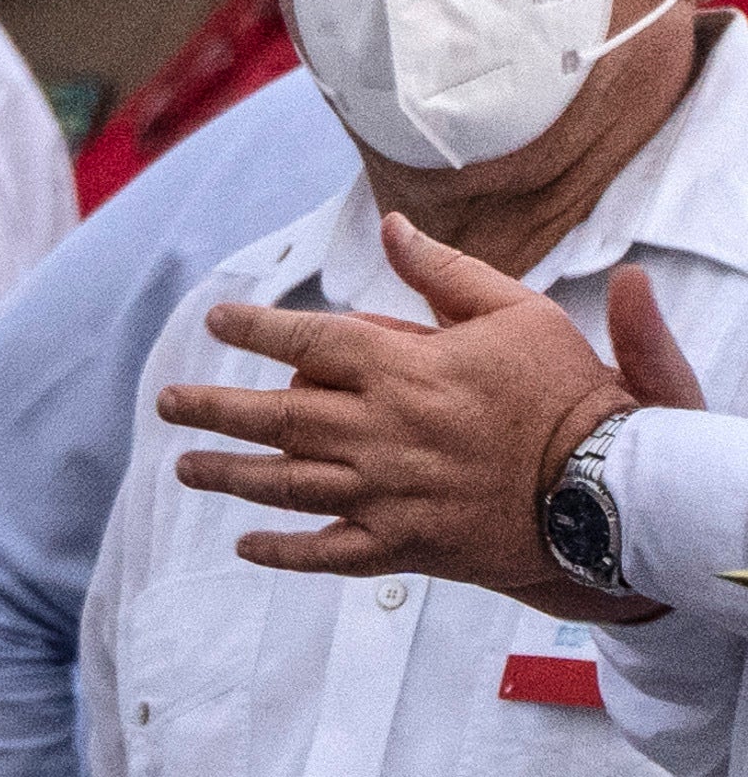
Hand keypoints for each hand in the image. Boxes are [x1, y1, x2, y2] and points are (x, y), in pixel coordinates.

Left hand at [160, 220, 703, 614]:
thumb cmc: (568, 391)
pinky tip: (245, 544)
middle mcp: (379, 430)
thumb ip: (445, 273)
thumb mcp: (517, 311)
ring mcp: (385, 492)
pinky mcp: (402, 544)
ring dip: (226, 474)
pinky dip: (280, 550)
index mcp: (402, 369)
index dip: (255, 328)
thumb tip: (392, 226)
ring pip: (283, 483)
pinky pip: (325, 551)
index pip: (306, 341)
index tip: (216, 321)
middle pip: (273, 416)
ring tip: (184, 467)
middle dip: (211, 408)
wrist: (608, 484)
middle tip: (167, 403)